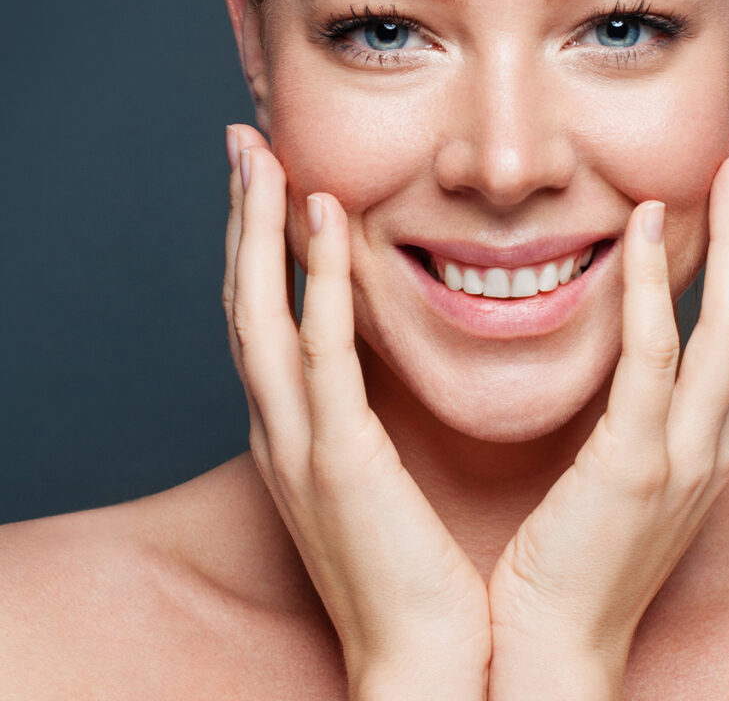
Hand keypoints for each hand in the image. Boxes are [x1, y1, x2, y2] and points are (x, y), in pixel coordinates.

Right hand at [222, 124, 490, 700]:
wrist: (425, 660)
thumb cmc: (411, 567)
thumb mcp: (377, 475)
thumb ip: (370, 414)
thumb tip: (385, 358)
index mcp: (297, 431)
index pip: (265, 318)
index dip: (259, 245)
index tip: (269, 179)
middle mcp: (282, 429)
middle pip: (245, 300)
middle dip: (240, 220)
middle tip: (244, 143)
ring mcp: (301, 444)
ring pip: (262, 315)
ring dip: (258, 231)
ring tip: (262, 157)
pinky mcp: (339, 461)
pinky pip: (319, 357)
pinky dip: (313, 284)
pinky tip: (320, 222)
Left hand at [486, 122, 728, 698]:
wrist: (551, 646)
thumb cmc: (576, 551)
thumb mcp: (627, 467)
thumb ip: (639, 404)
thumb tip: (627, 337)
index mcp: (713, 437)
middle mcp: (719, 439)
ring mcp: (687, 453)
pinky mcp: (637, 466)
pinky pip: (654, 358)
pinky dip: (655, 285)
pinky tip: (645, 225)